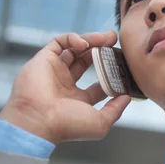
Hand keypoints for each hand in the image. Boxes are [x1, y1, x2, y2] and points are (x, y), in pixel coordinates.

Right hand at [0, 31, 130, 143]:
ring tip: (107, 38)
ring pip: (75, 49)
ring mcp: (54, 71)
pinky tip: (85, 43)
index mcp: (77, 100)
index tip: (124, 65)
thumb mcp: (100, 123)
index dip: (112, 73)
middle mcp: (65, 84)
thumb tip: (126, 97)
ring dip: (92, 40)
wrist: (38, 120)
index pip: (98, 83)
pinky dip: (73, 38)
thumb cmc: (67, 125)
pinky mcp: (43, 59)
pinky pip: (59, 42)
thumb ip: (115, 110)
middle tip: (115, 41)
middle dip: (102, 50)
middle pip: (87, 61)